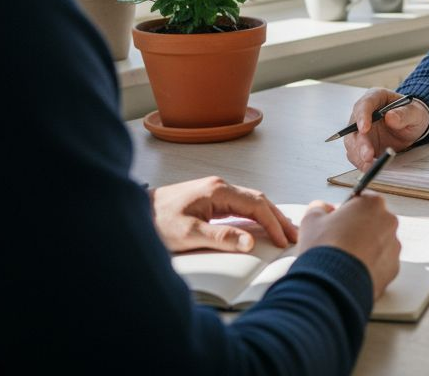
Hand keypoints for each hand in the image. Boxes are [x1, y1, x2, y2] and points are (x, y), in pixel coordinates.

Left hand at [150, 176, 296, 252]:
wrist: (134, 212)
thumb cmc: (156, 222)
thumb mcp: (188, 234)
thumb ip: (220, 237)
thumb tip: (250, 241)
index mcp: (218, 191)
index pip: (256, 204)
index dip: (273, 223)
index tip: (284, 240)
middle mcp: (220, 187)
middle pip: (258, 200)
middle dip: (278, 218)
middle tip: (294, 237)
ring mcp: (215, 191)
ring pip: (251, 201)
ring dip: (269, 216)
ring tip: (283, 232)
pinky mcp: (210, 199)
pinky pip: (240, 206)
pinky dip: (255, 216)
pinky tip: (260, 226)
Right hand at [297, 195, 400, 299]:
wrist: (331, 284)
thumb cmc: (323, 249)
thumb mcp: (311, 220)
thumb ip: (319, 208)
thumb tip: (322, 209)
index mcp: (372, 204)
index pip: (362, 200)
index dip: (347, 210)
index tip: (337, 220)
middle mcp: (389, 222)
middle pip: (373, 222)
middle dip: (358, 230)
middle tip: (338, 241)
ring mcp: (394, 246)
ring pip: (379, 244)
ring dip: (365, 248)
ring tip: (344, 260)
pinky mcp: (394, 269)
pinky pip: (382, 264)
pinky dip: (370, 266)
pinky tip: (353, 271)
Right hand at [343, 88, 428, 170]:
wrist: (412, 125)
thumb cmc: (412, 114)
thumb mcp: (415, 113)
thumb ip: (404, 114)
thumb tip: (390, 117)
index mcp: (375, 98)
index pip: (364, 105)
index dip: (362, 117)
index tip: (364, 129)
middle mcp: (363, 114)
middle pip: (353, 128)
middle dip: (360, 143)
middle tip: (368, 155)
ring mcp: (360, 130)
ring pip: (352, 143)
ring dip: (358, 155)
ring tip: (369, 166)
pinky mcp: (362, 145)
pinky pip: (356, 154)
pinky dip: (361, 163)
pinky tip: (369, 168)